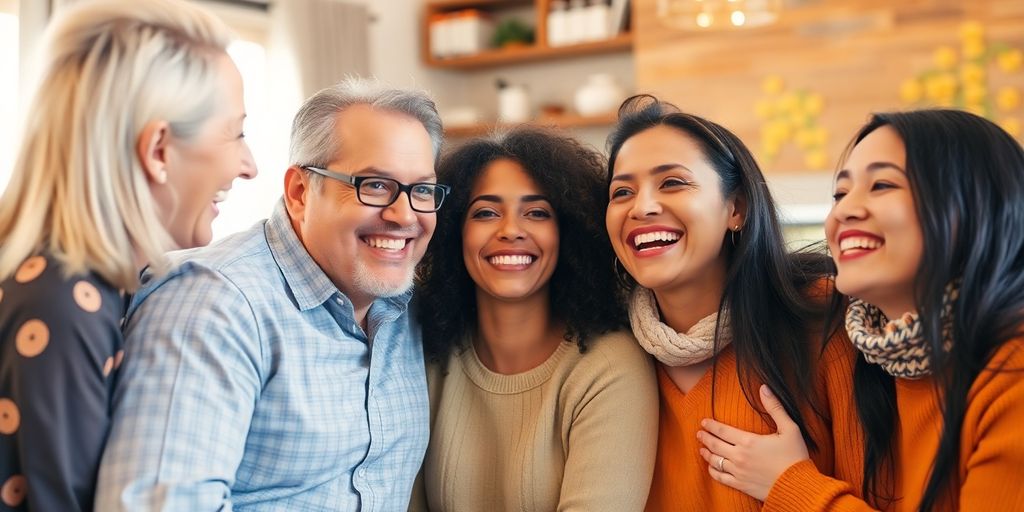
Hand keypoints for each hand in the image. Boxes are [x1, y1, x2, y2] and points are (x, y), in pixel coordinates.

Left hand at [696, 384, 809, 500]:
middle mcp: (739, 456)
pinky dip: (713, 471)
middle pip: (715, 445)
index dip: (711, 425)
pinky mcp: (741, 485)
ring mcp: (738, 472)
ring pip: (715, 461)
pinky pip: (721, 477)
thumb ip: (775, 408)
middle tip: (699, 433)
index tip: (704, 422)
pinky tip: (711, 467)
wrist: (799, 486)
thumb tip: (764, 388)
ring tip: (702, 449)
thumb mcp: (790, 429)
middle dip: (705, 438)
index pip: (722, 431)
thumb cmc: (795, 457)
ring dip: (706, 453)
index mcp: (749, 441)